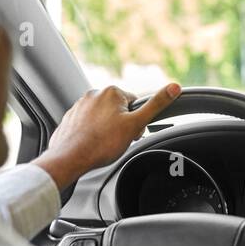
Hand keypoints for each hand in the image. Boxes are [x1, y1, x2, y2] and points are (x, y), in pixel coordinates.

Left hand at [33, 83, 181, 189]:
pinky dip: (91, 133)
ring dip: (106, 129)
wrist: (70, 158)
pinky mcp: (69, 118)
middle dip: (121, 125)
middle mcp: (93, 94)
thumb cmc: (102, 144)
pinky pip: (87, 124)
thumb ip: (156, 105)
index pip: (134, 104)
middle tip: (117, 141)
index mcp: (111, 92)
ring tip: (103, 144)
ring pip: (102, 118)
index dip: (136, 121)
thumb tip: (175, 87)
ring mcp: (79, 106)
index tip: (130, 133)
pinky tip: (91, 145)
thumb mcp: (135, 124)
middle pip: (118, 110)